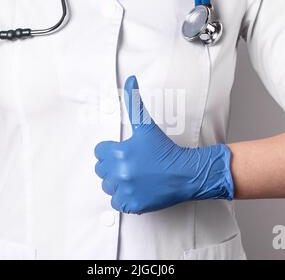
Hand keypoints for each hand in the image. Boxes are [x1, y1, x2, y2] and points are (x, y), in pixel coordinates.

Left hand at [94, 76, 233, 213]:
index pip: (99, 152)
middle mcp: (120, 173)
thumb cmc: (165, 150)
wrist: (185, 173)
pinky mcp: (132, 204)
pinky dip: (125, 198)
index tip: (124, 152)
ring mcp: (126, 190)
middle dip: (113, 166)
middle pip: (101, 170)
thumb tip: (130, 80)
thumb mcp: (147, 125)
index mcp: (119, 153)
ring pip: (108, 186)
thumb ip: (134, 102)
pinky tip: (137, 189)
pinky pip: (117, 202)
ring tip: (135, 176)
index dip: (110, 151)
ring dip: (118, 182)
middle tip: (131, 164)